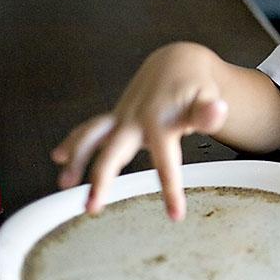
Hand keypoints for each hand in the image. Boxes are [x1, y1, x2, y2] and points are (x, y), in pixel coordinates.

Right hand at [51, 43, 227, 220]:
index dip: (170, 189)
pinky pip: (91, 129)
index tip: (174, 214)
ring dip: (76, 158)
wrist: (177, 64)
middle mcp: (135, 119)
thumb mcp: (208, 99)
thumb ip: (209, 113)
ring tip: (65, 183)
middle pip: (113, 151)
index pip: (165, 161)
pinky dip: (74, 142)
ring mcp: (122, 117)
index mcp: (160, 121)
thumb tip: (218, 110)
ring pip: (92, 137)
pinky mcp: (116, 117)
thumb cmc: (195, 87)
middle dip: (100, 179)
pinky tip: (60, 157)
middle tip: (91, 207)